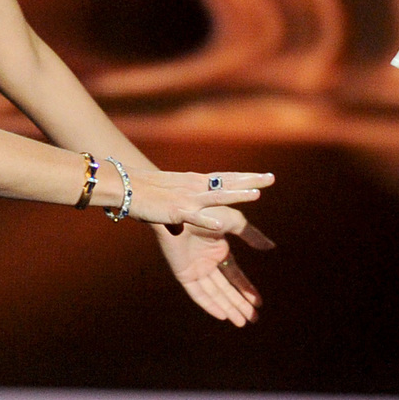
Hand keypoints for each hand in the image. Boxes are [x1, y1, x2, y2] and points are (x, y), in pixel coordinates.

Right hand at [125, 170, 271, 234]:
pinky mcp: (175, 211)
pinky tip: (220, 223)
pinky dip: (206, 219)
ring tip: (256, 195)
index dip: (247, 177)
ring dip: (236, 195)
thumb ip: (194, 190)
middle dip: (250, 181)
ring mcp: (186, 198)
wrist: (127, 187)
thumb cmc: (150, 188)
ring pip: (216, 196)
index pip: (227, 178)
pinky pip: (193, 216)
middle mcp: (196, 186)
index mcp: (197, 181)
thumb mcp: (177, 187)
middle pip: (227, 183)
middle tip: (271, 178)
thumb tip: (206, 190)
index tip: (267, 176)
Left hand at [154, 220, 275, 326]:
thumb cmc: (207, 211)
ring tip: (242, 322)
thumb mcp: (235, 222)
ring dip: (228, 308)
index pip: (235, 275)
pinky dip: (209, 305)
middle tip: (253, 319)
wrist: (182, 209)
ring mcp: (195, 268)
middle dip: (240, 304)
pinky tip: (222, 315)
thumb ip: (252, 235)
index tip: (259, 303)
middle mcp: (207, 262)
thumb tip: (272, 247)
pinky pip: (198, 293)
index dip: (246, 289)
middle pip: (226, 289)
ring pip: (214, 294)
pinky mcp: (183, 273)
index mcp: (219, 250)